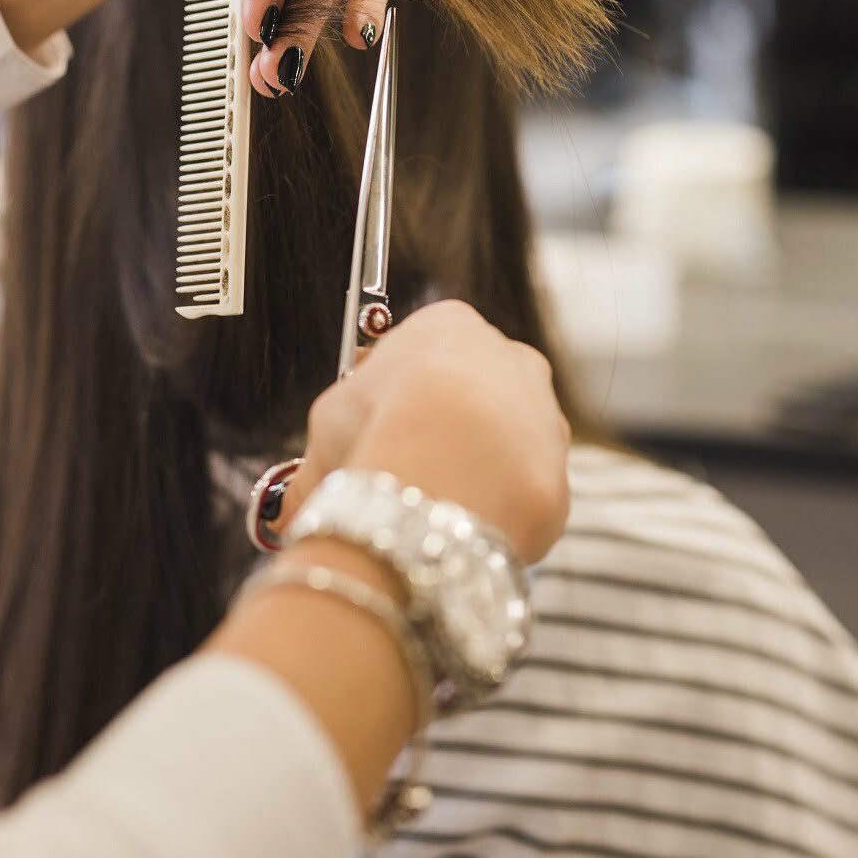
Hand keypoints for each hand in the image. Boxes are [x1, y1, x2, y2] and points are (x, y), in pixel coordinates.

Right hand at [281, 301, 571, 563]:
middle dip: (436, 434)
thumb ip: (320, 457)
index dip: (388, 396)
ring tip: (427, 510)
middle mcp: (510, 358)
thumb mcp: (326, 425)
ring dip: (469, 477)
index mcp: (451, 326)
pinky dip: (489, 516)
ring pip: (499, 450)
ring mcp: (543, 415)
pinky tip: (457, 531)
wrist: (452, 464)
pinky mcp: (558, 473)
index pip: (420, 355)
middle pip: (469, 398)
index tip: (367, 428)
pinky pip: (515, 500)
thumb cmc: (384, 422)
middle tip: (397, 473)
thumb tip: (300, 502)